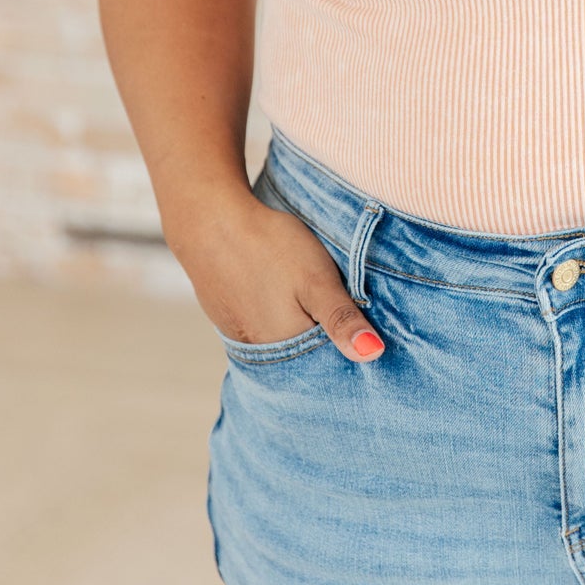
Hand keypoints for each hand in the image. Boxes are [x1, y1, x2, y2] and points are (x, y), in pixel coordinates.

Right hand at [171, 191, 386, 361]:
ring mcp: (240, 334)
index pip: (327, 363)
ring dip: (299, 331)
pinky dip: (275, 319)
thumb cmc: (270, 247)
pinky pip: (260, 328)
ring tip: (312, 310)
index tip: (367, 333)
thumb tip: (374, 355)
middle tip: (338, 315)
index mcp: (287, 345)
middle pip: (303, 354)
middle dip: (324, 341)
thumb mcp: (317, 279)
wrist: (210, 221)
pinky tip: (282, 301)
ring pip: (281, 341)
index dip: (348, 346)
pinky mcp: (228, 316)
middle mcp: (261, 349)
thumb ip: (342, 319)